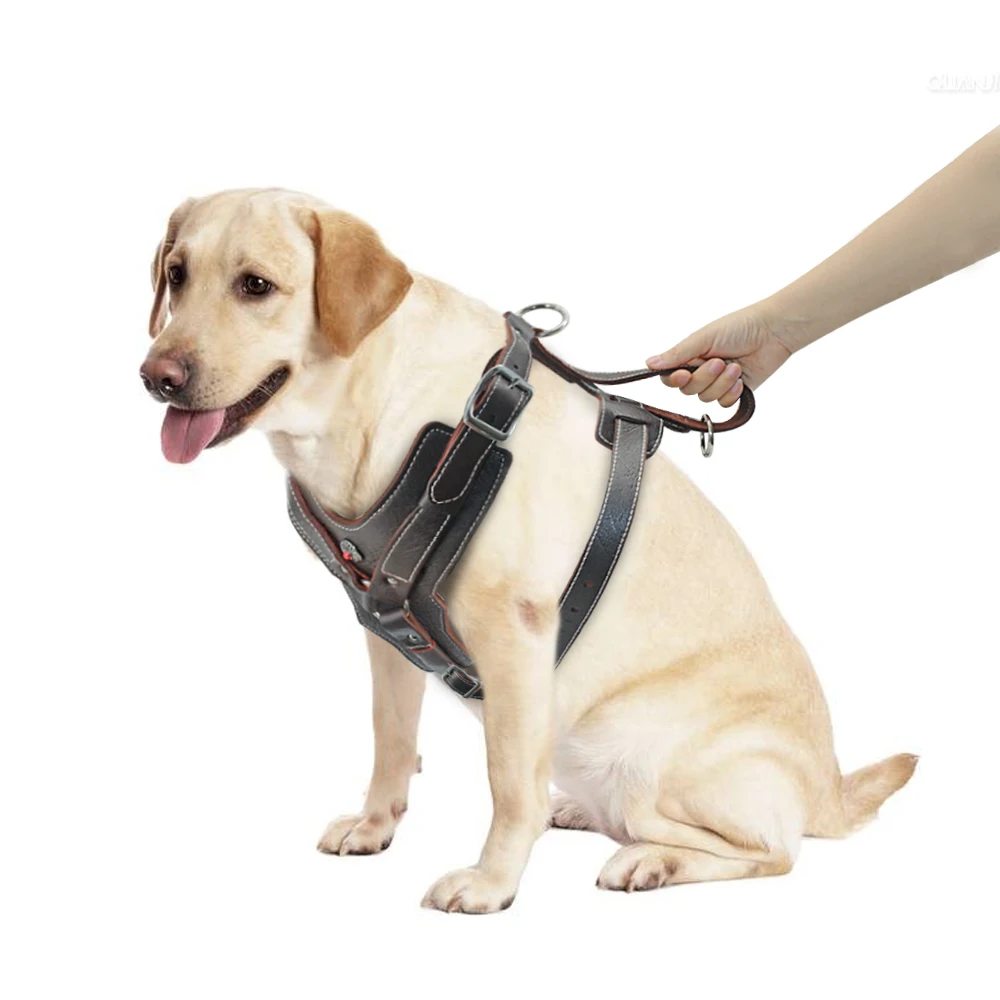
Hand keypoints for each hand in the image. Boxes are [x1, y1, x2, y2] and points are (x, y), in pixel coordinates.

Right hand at [646, 305, 793, 404]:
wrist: (773, 332)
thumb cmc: (740, 327)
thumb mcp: (703, 338)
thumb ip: (677, 354)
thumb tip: (649, 363)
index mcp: (690, 356)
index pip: (670, 377)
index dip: (676, 379)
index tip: (685, 373)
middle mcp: (701, 370)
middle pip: (689, 390)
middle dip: (705, 377)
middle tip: (720, 361)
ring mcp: (717, 382)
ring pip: (706, 398)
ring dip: (722, 383)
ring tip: (735, 366)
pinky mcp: (733, 392)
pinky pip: (723, 404)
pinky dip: (731, 393)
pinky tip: (740, 380)